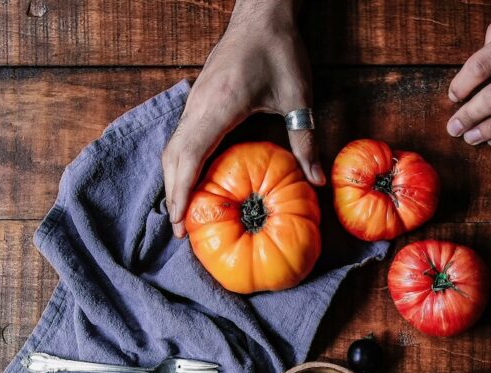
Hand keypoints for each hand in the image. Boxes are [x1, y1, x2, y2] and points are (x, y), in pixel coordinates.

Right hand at [163, 0, 322, 237]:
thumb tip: (317, 181)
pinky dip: (181, 166)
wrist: (262, 12)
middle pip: (173, 158)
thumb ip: (305, 141)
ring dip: (174, 182)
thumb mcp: (298, 97)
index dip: (182, 192)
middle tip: (181, 233)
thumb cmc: (280, 50)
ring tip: (182, 215)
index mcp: (218, 106)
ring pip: (173, 149)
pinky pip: (181, 139)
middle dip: (173, 197)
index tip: (181, 223)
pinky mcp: (198, 101)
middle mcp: (198, 106)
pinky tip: (193, 184)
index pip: (189, 156)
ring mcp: (194, 103)